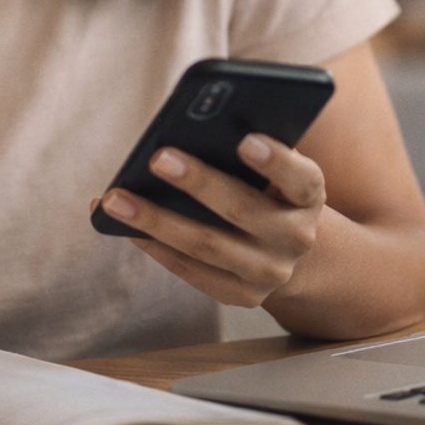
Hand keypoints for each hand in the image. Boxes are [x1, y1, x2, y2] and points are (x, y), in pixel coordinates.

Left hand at [96, 134, 325, 306]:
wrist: (291, 250)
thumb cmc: (267, 188)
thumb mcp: (274, 169)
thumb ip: (248, 148)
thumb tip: (193, 127)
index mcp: (309, 196)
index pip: (301, 178)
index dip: (275, 161)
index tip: (244, 139)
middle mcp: (296, 237)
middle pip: (242, 210)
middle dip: (198, 183)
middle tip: (157, 157)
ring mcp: (269, 272)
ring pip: (207, 245)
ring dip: (156, 221)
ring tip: (115, 199)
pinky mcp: (242, 296)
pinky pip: (190, 271)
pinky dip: (154, 246)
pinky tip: (122, 226)